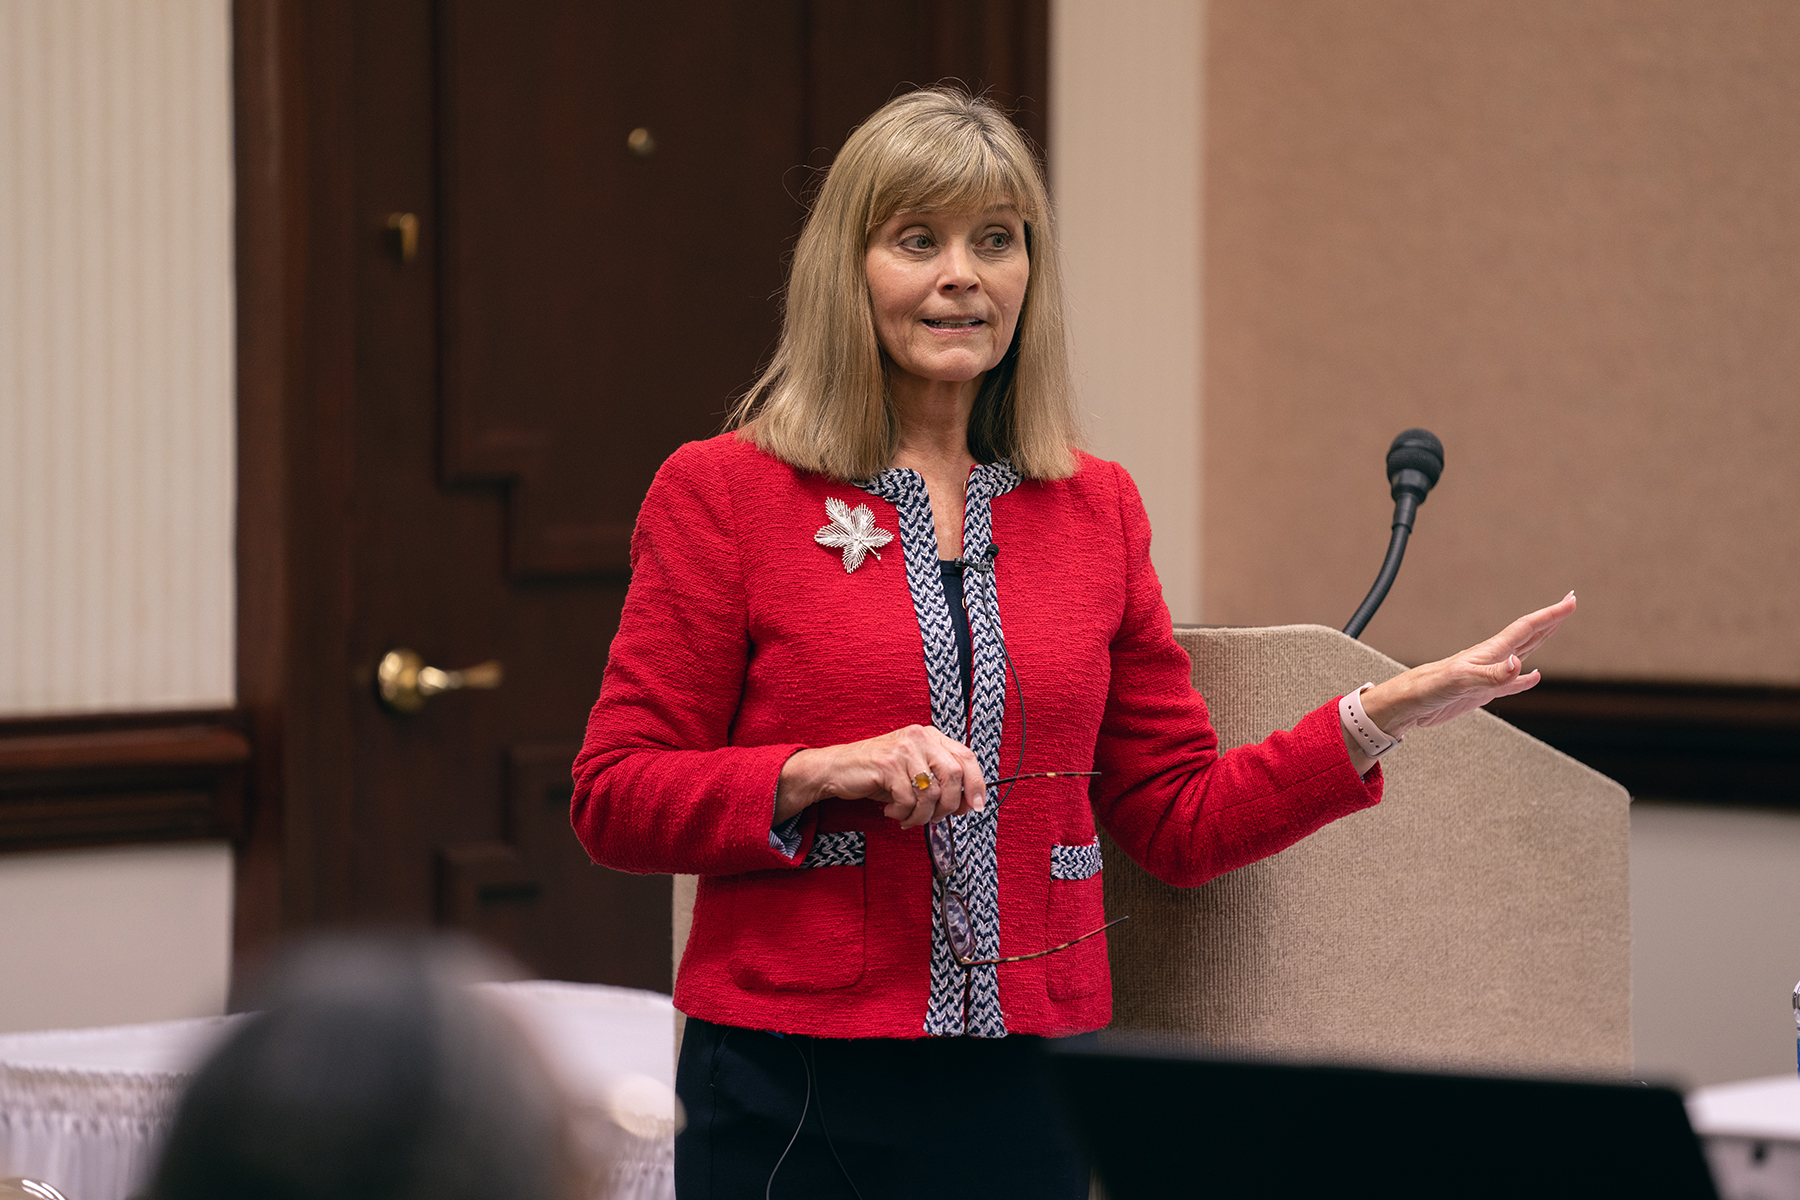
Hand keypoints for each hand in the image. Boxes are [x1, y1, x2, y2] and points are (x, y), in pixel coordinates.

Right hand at [775, 725, 986, 828]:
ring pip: (931, 792)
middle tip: (935, 819)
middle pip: (953, 775)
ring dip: (922, 815)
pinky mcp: (887, 764)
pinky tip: (891, 811)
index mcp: (930, 736)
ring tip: (908, 818)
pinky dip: (902, 813)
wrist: (837, 768)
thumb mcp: (913, 771)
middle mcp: (920, 737)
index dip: (976, 784)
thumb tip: (967, 804)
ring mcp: (903, 749)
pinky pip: (908, 799)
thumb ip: (940, 781)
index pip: (966, 757)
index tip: (976, 806)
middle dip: (949, 805)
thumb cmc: (878, 774)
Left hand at [1358, 591, 1576, 746]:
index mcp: (1489, 652)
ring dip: (1541, 640)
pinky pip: (1510, 683)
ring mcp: (1487, 675)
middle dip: (1550, 619)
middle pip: (1528, 635)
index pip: (1526, 628)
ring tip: (1555, 628)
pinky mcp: (1481, 692)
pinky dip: (1525, 679)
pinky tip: (1533, 676)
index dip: (1550, 615)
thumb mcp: (1461, 681)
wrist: (1407, 705)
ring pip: (1522, 653)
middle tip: (1570, 603)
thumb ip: (1492, 675)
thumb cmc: (1427, 689)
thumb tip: (1521, 665)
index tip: (1570, 601)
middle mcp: (1491, 659)